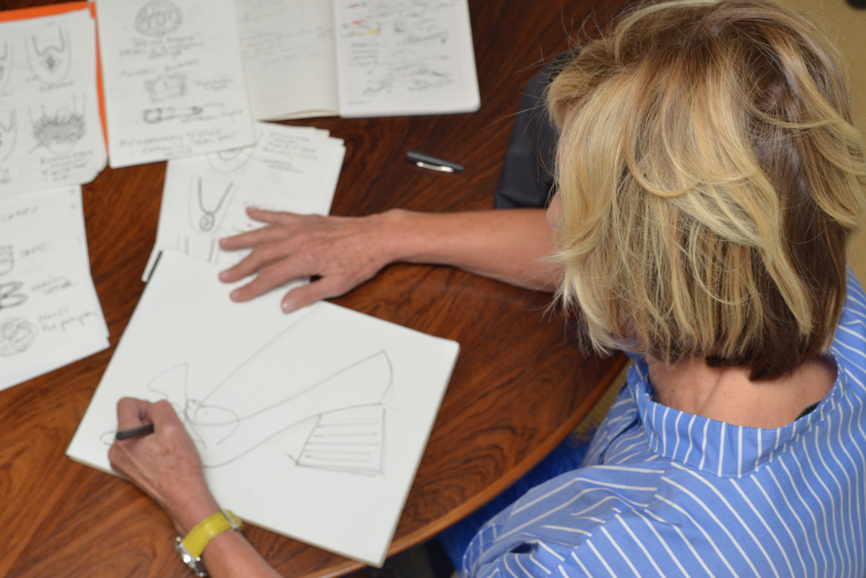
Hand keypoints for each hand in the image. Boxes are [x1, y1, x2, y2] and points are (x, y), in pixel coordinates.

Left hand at [109, 398, 219, 535]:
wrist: (183, 496)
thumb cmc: (180, 468)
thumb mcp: (174, 428)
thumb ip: (160, 408)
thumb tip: (154, 407)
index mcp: (123, 440)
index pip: (126, 404)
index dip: (147, 406)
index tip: (159, 419)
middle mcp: (116, 451)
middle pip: (129, 418)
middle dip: (149, 422)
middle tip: (165, 436)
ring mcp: (120, 461)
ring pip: (134, 432)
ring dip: (150, 434)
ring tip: (164, 448)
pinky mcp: (127, 468)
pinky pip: (135, 446)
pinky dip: (148, 446)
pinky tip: (161, 456)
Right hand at [218, 208, 395, 312]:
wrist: (378, 236)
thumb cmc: (362, 260)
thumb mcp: (337, 285)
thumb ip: (309, 294)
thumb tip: (286, 304)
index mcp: (305, 260)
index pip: (270, 277)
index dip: (251, 287)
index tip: (238, 294)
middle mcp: (299, 241)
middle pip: (261, 255)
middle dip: (241, 267)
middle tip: (225, 275)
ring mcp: (302, 228)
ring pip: (265, 233)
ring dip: (243, 239)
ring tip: (225, 243)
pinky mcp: (308, 219)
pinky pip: (280, 216)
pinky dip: (264, 214)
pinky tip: (252, 212)